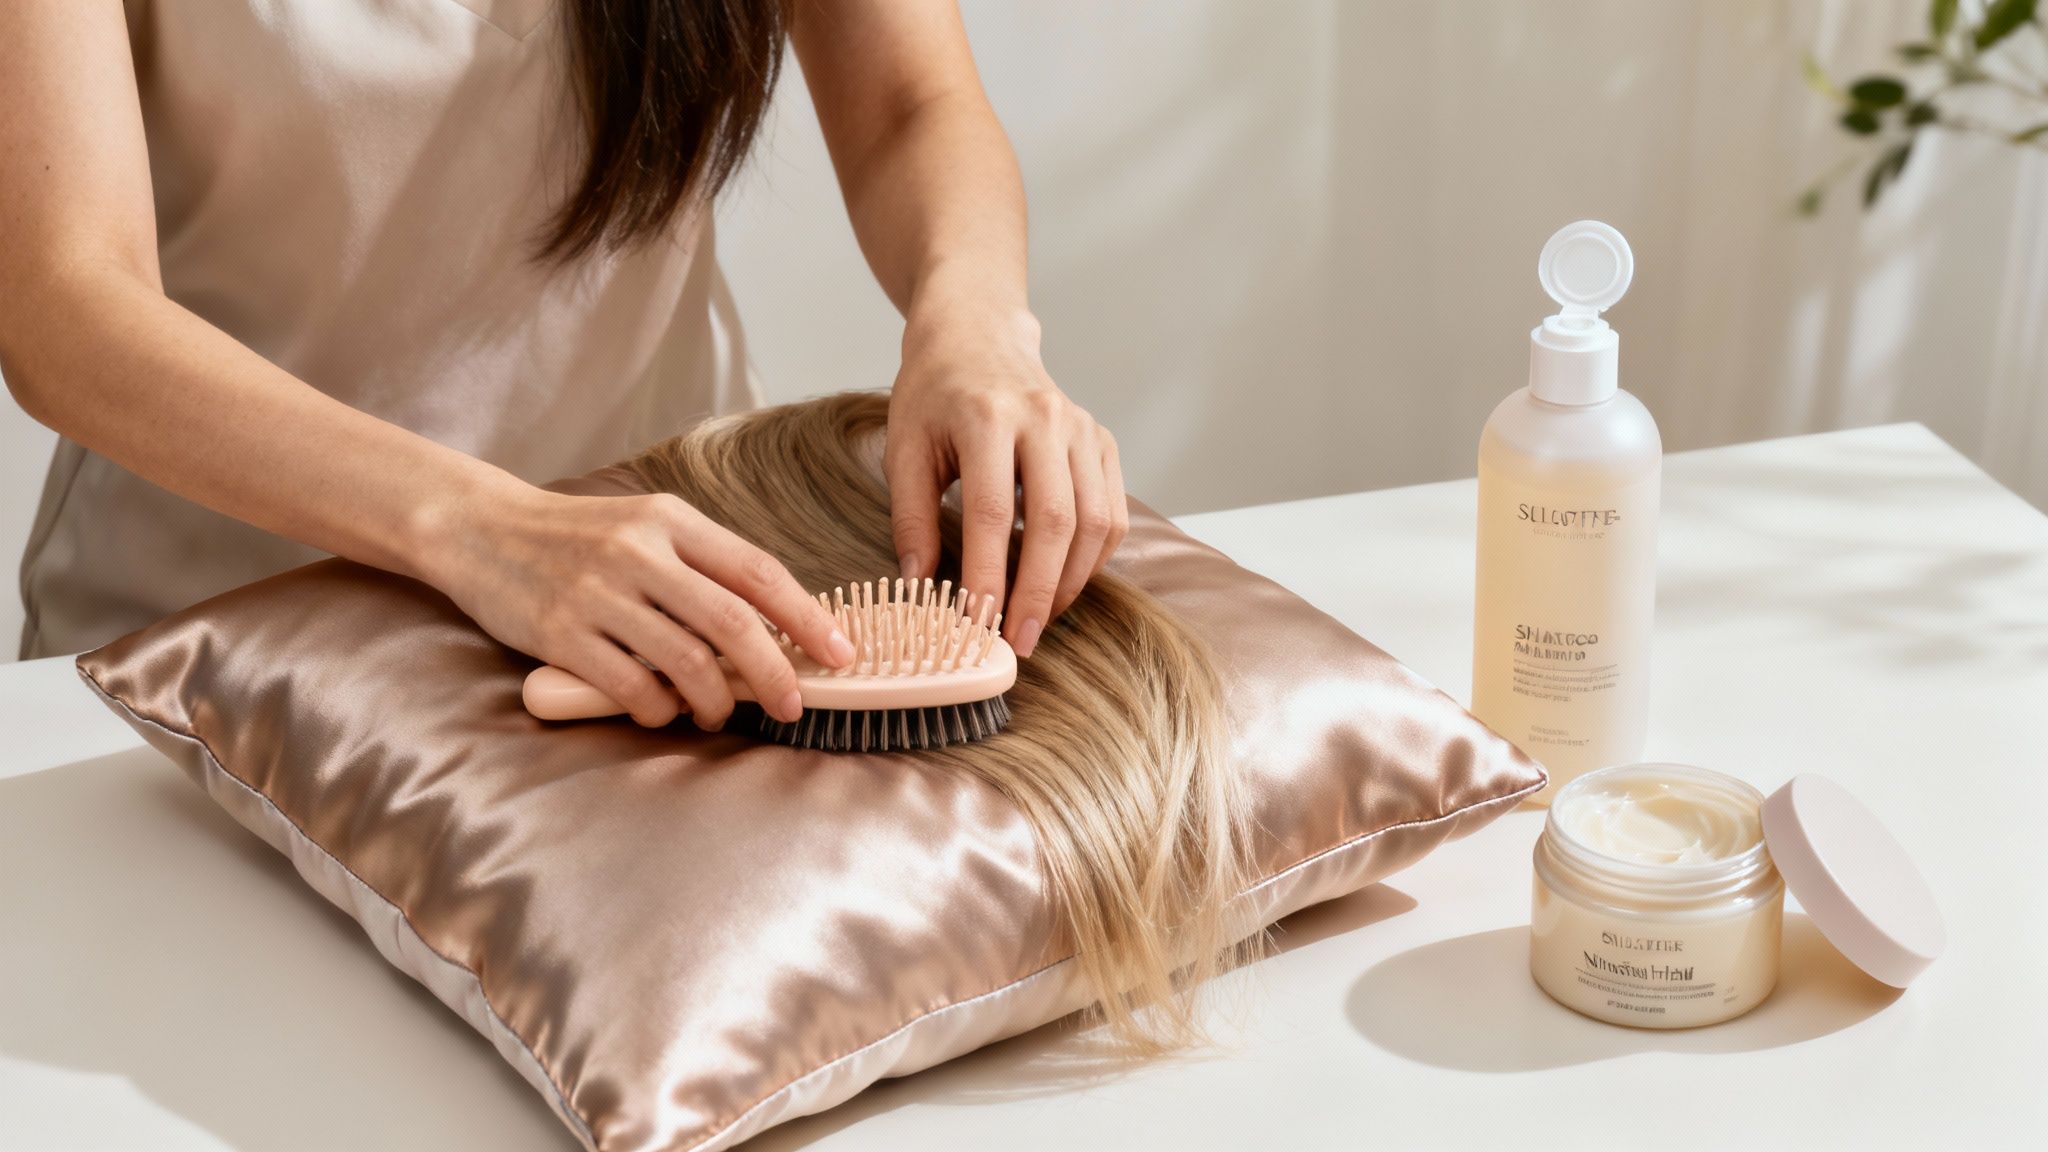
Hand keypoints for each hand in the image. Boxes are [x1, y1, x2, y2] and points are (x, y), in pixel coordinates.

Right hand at [423, 482, 855, 728]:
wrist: (480, 528)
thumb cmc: (577, 536)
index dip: (807, 617)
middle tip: (791, 706)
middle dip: (774, 674)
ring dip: (714, 701)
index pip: (758, 571)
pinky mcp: (560, 633)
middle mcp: (639, 551)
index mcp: (671, 520)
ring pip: (685, 663)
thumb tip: (776, 624)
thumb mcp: (646, 527)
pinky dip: (657, 710)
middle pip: (732, 623)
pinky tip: (660, 712)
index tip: (842, 654)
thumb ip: (702, 566)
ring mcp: (598, 592)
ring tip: (717, 713)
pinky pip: (630, 687)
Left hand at [885, 305, 1128, 657]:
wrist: (977, 336)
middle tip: (1019, 641)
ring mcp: (1082, 428)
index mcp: (986, 415)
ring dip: (1069, 582)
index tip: (976, 624)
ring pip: (1094, 522)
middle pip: (1055, 520)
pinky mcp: (1102, 441)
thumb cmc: (933, 394)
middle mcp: (1045, 417)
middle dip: (1037, 591)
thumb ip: (910, 517)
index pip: (991, 511)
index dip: (987, 574)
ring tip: (1038, 618)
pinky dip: (1093, 558)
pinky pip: (1113, 512)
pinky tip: (1062, 582)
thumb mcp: (903, 447)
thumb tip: (917, 588)